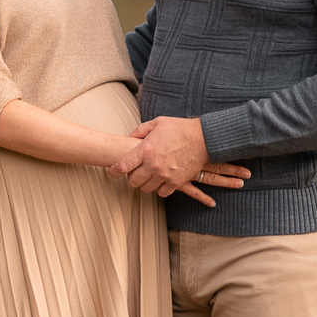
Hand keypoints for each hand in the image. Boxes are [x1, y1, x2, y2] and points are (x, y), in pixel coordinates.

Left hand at [109, 116, 245, 205]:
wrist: (204, 138)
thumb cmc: (179, 129)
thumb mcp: (157, 123)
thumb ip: (140, 131)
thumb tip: (128, 138)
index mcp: (145, 149)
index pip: (122, 166)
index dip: (114, 171)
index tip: (112, 173)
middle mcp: (152, 164)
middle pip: (133, 181)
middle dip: (132, 178)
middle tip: (135, 173)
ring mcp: (164, 175)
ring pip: (146, 188)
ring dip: (146, 184)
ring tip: (149, 177)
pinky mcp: (176, 182)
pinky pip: (161, 193)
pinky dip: (160, 189)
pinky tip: (161, 182)